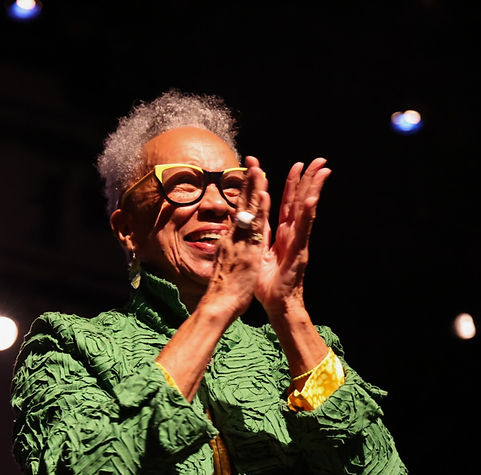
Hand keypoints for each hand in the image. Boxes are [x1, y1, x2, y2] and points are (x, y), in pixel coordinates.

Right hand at [198, 156, 271, 318]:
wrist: (217, 305)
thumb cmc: (222, 292)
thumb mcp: (224, 268)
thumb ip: (227, 255)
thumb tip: (226, 249)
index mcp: (230, 243)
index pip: (239, 214)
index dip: (244, 196)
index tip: (249, 179)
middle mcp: (233, 238)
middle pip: (242, 206)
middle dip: (248, 184)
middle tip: (252, 163)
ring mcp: (240, 243)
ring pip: (249, 212)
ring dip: (254, 189)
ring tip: (258, 169)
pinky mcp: (248, 250)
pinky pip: (256, 226)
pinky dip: (259, 209)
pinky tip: (264, 194)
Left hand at [255, 158, 330, 318]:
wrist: (275, 303)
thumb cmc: (267, 282)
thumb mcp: (260, 252)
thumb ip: (261, 234)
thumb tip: (256, 219)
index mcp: (282, 233)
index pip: (285, 203)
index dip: (290, 184)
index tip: (297, 165)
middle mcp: (292, 234)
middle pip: (299, 201)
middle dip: (308, 180)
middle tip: (319, 160)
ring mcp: (297, 241)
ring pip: (305, 211)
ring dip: (313, 190)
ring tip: (321, 172)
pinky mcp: (298, 251)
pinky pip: (302, 230)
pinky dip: (307, 215)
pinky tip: (311, 201)